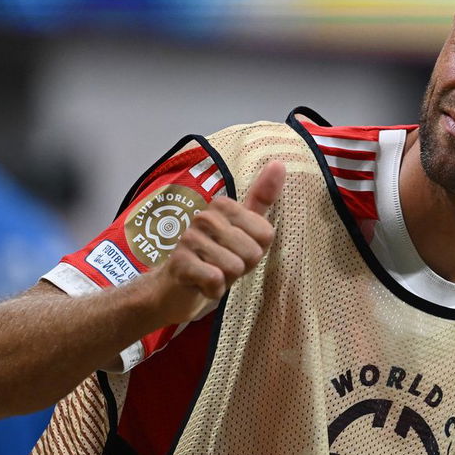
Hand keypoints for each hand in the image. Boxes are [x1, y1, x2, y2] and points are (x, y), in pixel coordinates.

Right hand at [142, 159, 285, 324]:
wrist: (176, 287)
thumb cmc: (216, 256)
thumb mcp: (244, 229)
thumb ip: (262, 198)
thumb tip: (279, 163)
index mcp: (223, 205)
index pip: (266, 234)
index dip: (256, 250)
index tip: (237, 251)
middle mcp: (205, 216)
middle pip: (252, 252)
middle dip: (242, 267)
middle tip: (223, 265)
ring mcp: (189, 238)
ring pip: (234, 267)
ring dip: (227, 280)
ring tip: (212, 273)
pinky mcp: (180, 263)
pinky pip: (215, 280)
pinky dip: (213, 291)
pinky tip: (202, 285)